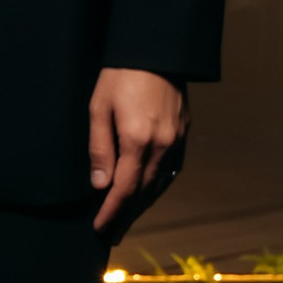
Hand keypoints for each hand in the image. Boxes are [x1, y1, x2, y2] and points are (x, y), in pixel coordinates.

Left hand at [88, 67, 187, 235]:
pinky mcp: (183, 132)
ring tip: (127, 219)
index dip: (112, 211)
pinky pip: (172, 170)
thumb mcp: (99, 107)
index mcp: (138, 140)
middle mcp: (162, 145)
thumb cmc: (121, 74)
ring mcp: (176, 139)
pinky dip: (158, 187)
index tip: (99, 227)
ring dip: (143, 205)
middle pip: (144, 193)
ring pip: (160, 184)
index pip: (125, 189)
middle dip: (126, 215)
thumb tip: (100, 184)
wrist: (157, 48)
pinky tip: (149, 193)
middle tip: (111, 233)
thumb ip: (100, 148)